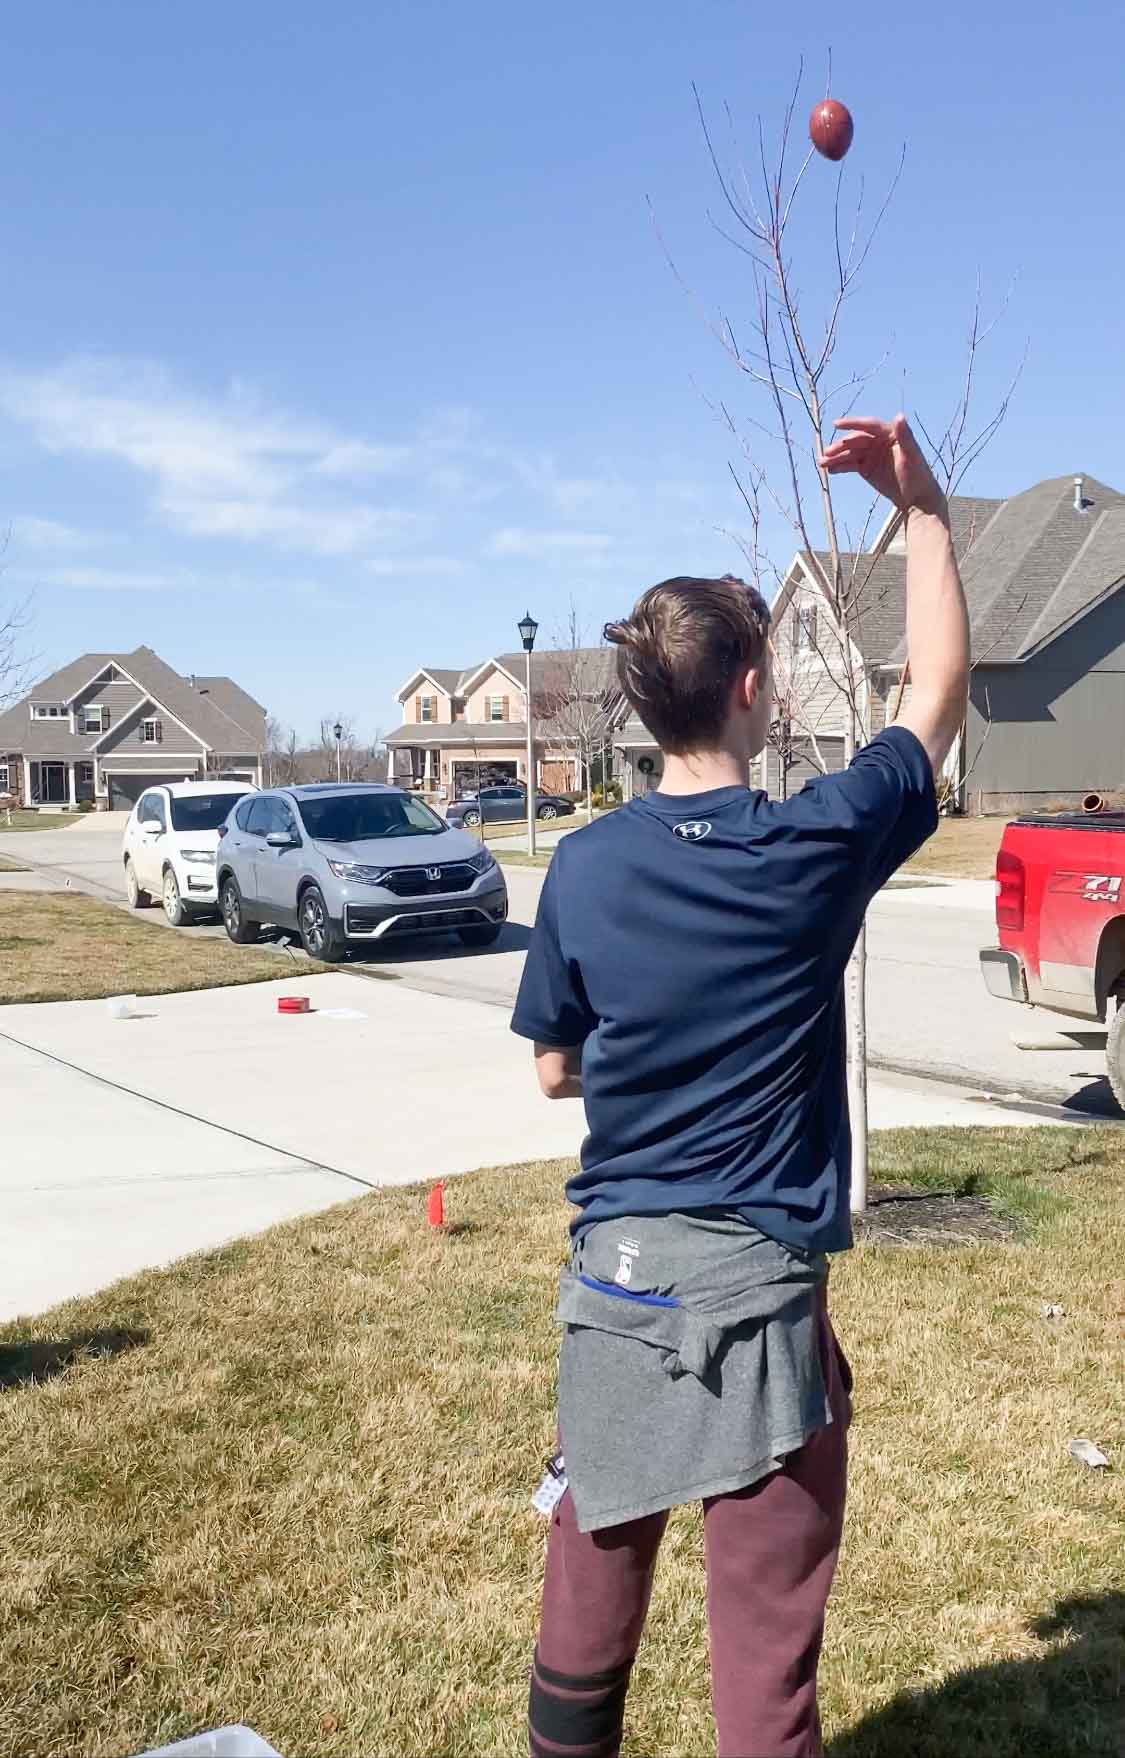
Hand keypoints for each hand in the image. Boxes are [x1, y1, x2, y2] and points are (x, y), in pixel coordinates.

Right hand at [817, 414, 946, 516]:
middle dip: (840, 447)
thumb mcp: (912, 455)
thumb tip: (898, 416)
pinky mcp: (866, 468)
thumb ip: (905, 436)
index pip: (869, 426)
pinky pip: (850, 465)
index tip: (836, 424)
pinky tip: (830, 471)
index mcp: (890, 434)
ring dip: (836, 458)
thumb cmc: (918, 475)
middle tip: (826, 454)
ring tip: (822, 464)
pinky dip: (840, 467)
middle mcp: (878, 441)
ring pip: (850, 453)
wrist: (916, 497)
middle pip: (856, 441)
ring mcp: (871, 455)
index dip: (852, 424)